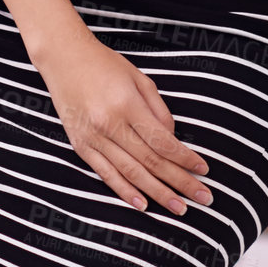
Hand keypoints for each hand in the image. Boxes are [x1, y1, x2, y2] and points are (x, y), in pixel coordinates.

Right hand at [35, 32, 213, 215]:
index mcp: (126, 103)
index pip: (163, 141)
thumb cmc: (105, 64)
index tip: (204, 170)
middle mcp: (109, 123)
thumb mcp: (138, 77)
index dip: (185, 159)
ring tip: (179, 209)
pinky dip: (125, 192)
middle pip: (151, 161)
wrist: (63, 57)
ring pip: (131, 173)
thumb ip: (158, 110)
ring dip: (158, 193)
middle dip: (180, 182)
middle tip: (203, 198)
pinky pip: (106, 174)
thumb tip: (173, 141)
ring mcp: (93, 137)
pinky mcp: (80, 145)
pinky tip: (143, 205)